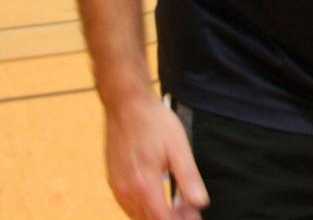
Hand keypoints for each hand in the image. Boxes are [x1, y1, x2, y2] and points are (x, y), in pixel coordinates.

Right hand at [104, 94, 209, 219]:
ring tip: (178, 206)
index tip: (193, 217)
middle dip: (169, 219)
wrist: (127, 103)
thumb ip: (188, 178)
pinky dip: (143, 208)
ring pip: (136, 216)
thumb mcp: (179, 148)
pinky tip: (159, 198)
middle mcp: (126, 190)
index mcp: (144, 184)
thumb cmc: (154, 122)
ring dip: (156, 215)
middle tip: (189, 212)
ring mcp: (116, 186)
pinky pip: (128, 205)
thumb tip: (200, 203)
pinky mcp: (112, 180)